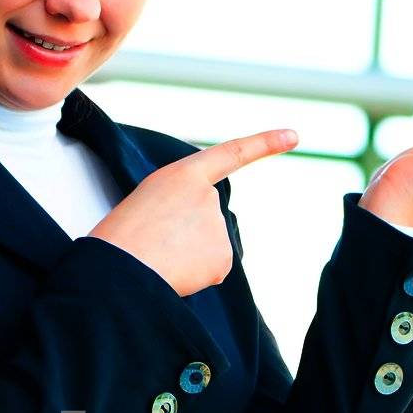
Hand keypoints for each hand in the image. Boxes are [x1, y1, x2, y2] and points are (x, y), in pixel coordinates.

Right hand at [88, 128, 298, 296]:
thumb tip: (207, 241)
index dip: (264, 144)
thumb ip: (181, 207)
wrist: (118, 269)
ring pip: (209, 246)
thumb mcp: (147, 202)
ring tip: (159, 258)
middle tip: (155, 242)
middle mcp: (209, 197)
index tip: (293, 136)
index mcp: (183, 175)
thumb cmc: (119, 237)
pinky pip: (213, 269)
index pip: (232, 154)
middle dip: (187, 234)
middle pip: (208, 218)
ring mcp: (218, 227)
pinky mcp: (224, 258)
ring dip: (187, 256)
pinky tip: (173, 273)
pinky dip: (195, 275)